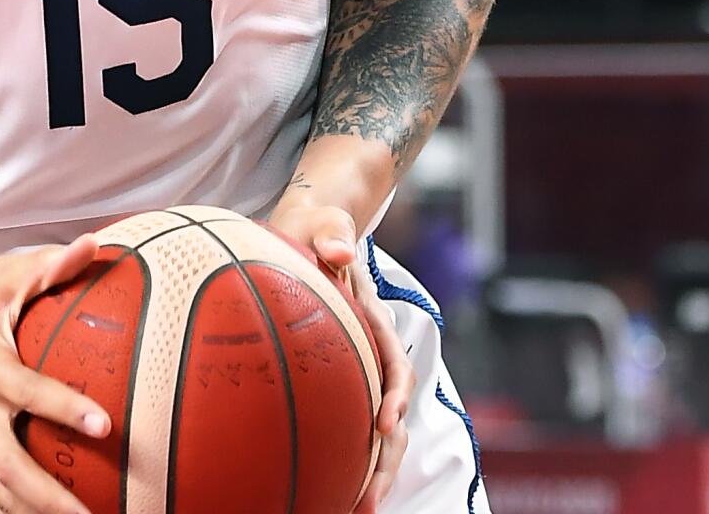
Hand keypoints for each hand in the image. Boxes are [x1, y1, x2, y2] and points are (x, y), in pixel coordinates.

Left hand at [266, 201, 409, 513]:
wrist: (314, 228)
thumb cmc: (319, 227)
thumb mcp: (325, 223)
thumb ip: (332, 235)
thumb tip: (338, 249)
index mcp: (374, 319)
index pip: (394, 364)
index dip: (394, 395)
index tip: (386, 423)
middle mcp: (373, 349)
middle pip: (392, 414)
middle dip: (387, 460)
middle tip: (367, 498)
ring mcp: (359, 366)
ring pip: (377, 429)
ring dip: (372, 470)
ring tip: (356, 508)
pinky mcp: (339, 377)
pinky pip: (348, 422)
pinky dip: (346, 456)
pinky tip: (328, 486)